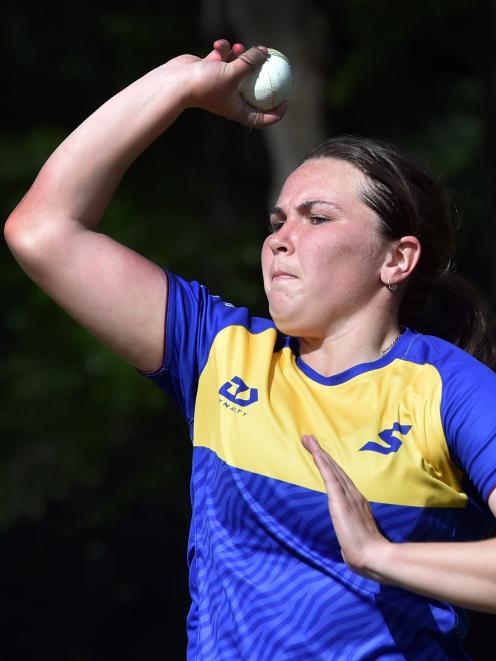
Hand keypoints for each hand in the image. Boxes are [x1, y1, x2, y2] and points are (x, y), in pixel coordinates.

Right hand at [168, 39, 286, 127]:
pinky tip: (219, 45)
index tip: (286, 101)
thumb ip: (251, 62)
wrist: (177, 81)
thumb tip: (265, 52)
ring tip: (240, 47)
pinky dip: (223, 50)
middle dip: (261, 76)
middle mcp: (229, 99)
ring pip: (238, 69)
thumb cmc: (206, 83)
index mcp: (237, 110)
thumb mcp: (233, 72)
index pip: (261, 119)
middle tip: (272, 63)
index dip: (276, 114)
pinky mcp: (211, 71)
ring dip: (241, 56)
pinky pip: (223, 58)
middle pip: (253, 91)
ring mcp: (220, 84)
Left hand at [301, 434, 390, 579]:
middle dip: (321, 453)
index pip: (339, 480)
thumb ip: (352, 534)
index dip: (329, 465)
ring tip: (307, 439)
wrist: (374, 557)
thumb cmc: (367, 553)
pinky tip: (315, 452)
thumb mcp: (356, 539)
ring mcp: (347, 496)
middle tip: (308, 438)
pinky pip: (330, 477)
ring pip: (331, 469)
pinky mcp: (341, 500)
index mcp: (356, 503)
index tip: (319, 453)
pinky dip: (322, 463)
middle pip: (334, 469)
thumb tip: (349, 543)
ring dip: (318, 452)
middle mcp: (353, 495)